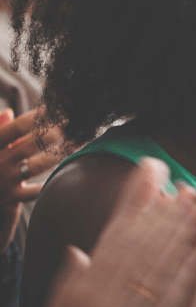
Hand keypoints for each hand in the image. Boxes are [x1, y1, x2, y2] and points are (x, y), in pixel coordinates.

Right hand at [0, 108, 69, 247]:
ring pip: (37, 167)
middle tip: (74, 125)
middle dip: (55, 133)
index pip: (17, 127)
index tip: (56, 110)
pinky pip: (36, 191)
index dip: (38, 118)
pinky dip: (51, 182)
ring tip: (78, 143)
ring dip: (59, 155)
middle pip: (31, 146)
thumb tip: (10, 112)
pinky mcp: (12, 196)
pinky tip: (68, 171)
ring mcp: (6, 180)